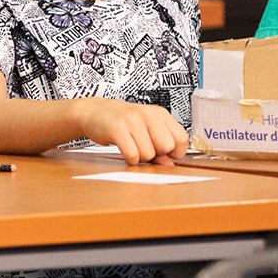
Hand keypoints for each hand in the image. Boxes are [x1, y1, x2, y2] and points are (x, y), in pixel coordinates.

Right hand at [73, 97, 187, 164]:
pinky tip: (125, 150)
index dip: (175, 152)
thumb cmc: (124, 122)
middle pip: (167, 147)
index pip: (181, 138)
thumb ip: (160, 145)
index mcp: (160, 114)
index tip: (165, 153)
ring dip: (140, 157)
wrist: (96, 112)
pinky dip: (129, 159)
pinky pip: (132, 155)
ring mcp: (132, 120)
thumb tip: (169, 165)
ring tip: (132, 146)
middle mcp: (148, 114)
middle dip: (157, 154)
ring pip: (149, 154)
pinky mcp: (117, 129)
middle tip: (145, 149)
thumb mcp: (147, 129)